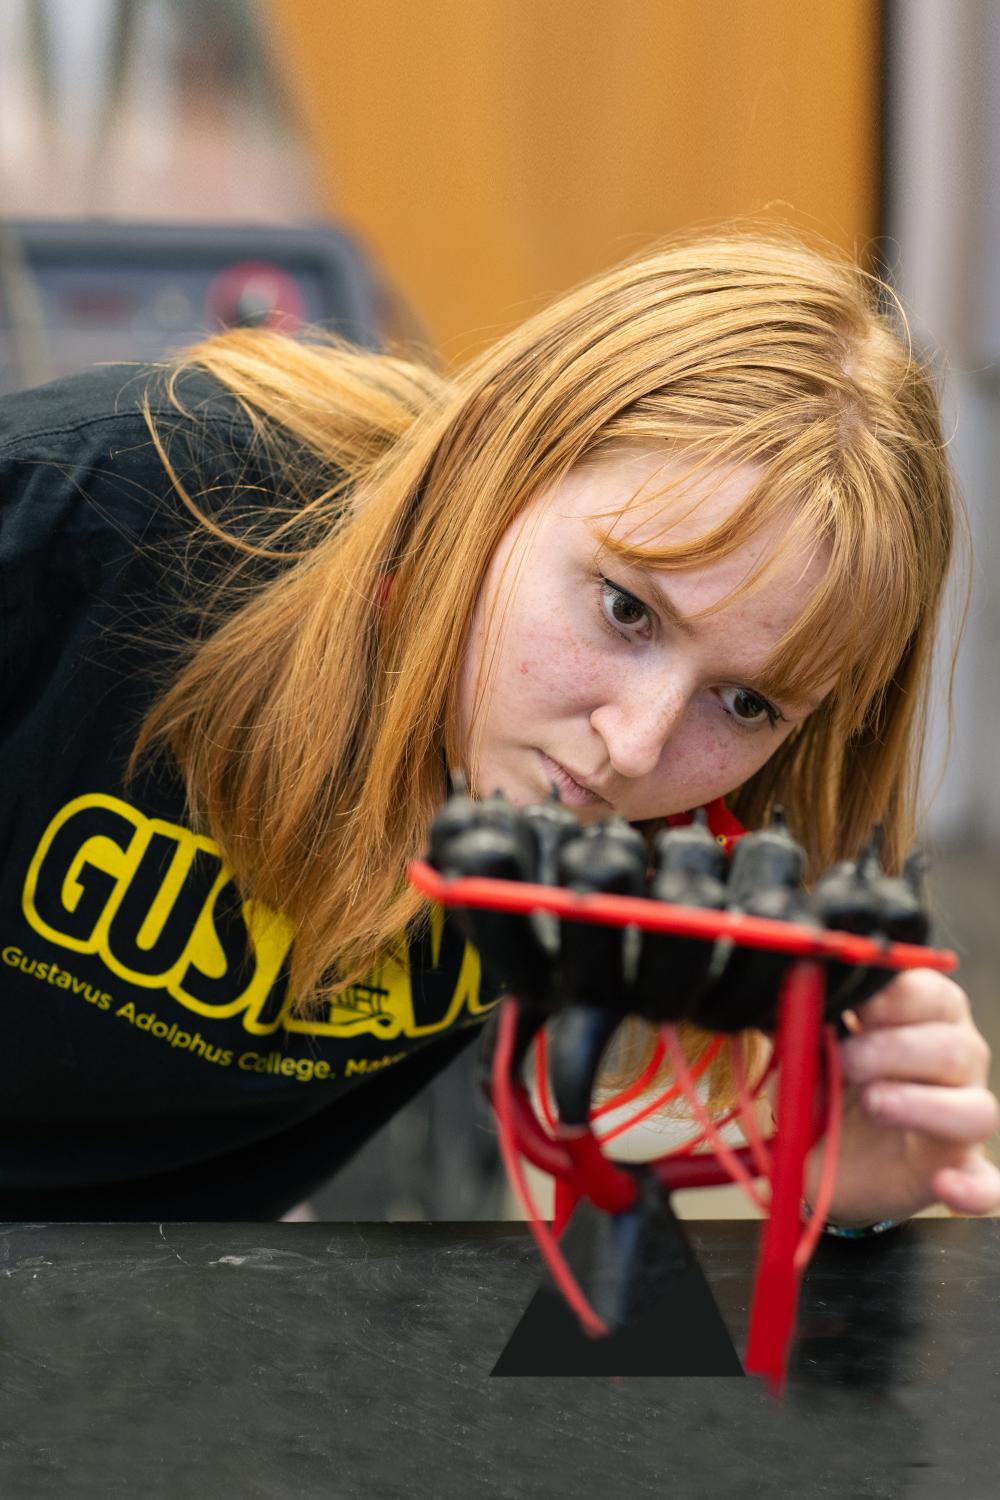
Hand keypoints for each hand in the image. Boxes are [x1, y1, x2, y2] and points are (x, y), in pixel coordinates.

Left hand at [805, 969, 999, 1226]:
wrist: (828, 1155)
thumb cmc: (831, 1085)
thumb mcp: (809, 1050)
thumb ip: (806, 1025)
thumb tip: (793, 999)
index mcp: (924, 1020)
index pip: (933, 994)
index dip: (898, 996)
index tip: (857, 1004)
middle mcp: (956, 1065)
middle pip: (956, 1047)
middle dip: (895, 1049)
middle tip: (845, 1059)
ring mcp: (960, 1121)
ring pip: (976, 1108)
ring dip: (922, 1105)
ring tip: (873, 1104)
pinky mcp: (957, 1172)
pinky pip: (985, 1184)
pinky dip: (971, 1189)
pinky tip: (944, 1185)